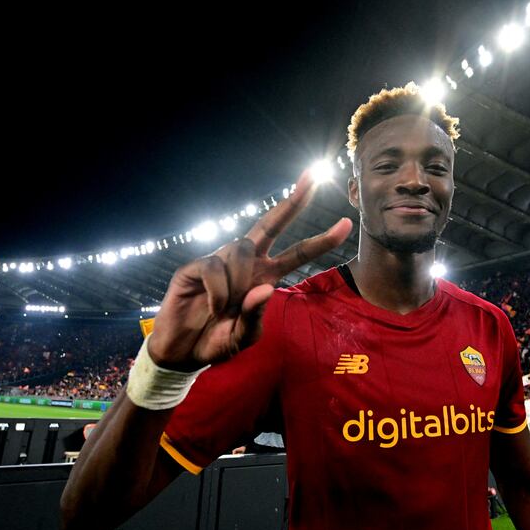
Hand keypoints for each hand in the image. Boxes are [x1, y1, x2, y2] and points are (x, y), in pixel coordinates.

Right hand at [148, 169, 351, 370]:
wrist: (182, 352)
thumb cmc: (216, 340)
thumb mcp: (244, 336)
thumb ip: (256, 316)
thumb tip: (265, 288)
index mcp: (265, 276)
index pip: (298, 252)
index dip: (322, 240)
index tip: (347, 223)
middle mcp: (246, 263)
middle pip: (271, 224)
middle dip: (292, 202)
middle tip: (313, 177)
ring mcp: (220, 261)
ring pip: (241, 249)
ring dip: (238, 283)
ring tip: (225, 309)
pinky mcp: (195, 266)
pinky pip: (214, 267)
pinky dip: (218, 290)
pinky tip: (212, 305)